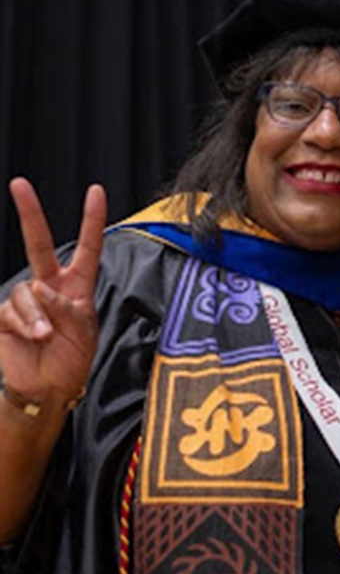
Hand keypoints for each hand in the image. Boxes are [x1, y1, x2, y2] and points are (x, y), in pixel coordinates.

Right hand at [0, 178, 106, 406]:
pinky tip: (34, 337)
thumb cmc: (72, 360)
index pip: (87, 247)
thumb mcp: (83, 332)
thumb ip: (68, 308)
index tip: (96, 191)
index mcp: (78, 286)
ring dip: (39, 315)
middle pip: (39, 244)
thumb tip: (41, 288)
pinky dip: (26, 324)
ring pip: (28, 291)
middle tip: (19, 184)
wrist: (48, 390)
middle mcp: (50, 287)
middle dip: (29, 213)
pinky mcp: (5, 315)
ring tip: (47, 336)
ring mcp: (26, 299)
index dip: (91, 220)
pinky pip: (13, 309)